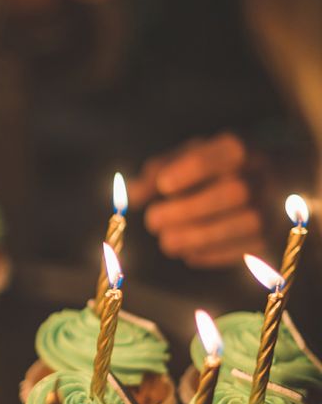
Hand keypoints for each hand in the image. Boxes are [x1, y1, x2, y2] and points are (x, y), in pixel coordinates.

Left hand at [128, 132, 265, 267]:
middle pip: (232, 192)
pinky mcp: (271, 236)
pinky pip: (245, 248)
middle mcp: (260, 175)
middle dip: (187, 211)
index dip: (190, 171)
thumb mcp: (187, 157)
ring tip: (166, 242)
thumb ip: (158, 171)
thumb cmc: (215, 168)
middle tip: (153, 222)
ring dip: (197, 238)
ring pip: (241, 224)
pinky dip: (212, 254)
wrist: (271, 180)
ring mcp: (271, 207)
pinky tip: (188, 253)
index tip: (164, 186)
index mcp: (237, 149)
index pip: (219, 155)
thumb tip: (132, 194)